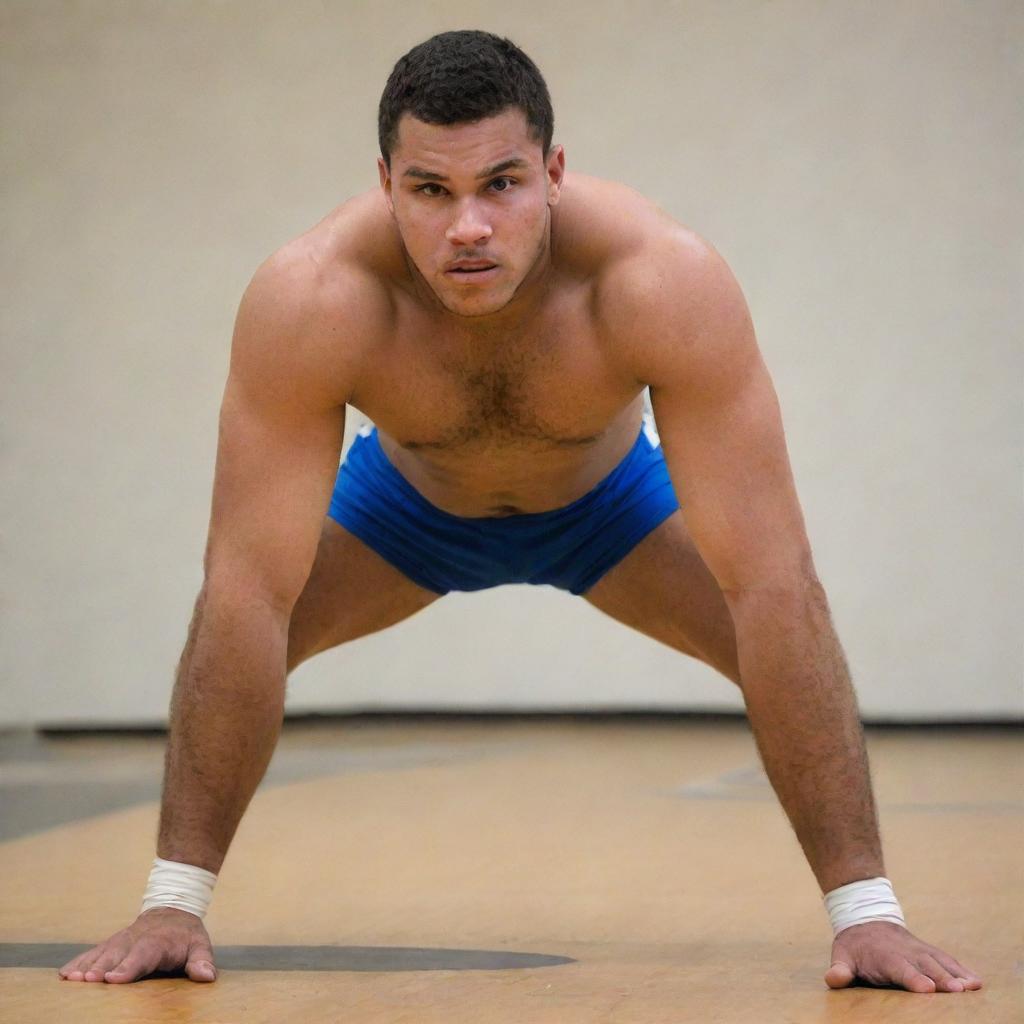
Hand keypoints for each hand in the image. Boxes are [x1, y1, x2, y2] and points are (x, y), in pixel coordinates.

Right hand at [58, 907, 215, 983]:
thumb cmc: (185, 935)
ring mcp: (120, 941)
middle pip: (117, 955)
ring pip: (101, 953)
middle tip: (86, 981)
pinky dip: (78, 961)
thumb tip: (207, 975)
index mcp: (158, 942)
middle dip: (101, 968)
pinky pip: (92, 952)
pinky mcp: (110, 944)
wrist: (172, 909)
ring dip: (85, 965)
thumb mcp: (199, 944)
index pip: (143, 955)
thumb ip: (202, 960)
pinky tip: (63, 974)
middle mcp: (135, 940)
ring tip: (70, 978)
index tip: (114, 978)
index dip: (129, 966)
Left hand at [825, 920, 981, 992]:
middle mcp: (905, 952)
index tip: (926, 988)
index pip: (899, 969)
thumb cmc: (854, 946)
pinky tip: (976, 982)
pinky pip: (946, 959)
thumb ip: (839, 969)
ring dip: (956, 973)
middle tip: (957, 990)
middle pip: (925, 966)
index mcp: (884, 957)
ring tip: (972, 986)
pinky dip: (961, 969)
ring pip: (939, 962)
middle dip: (941, 978)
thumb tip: (833, 979)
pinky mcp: (929, 952)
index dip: (912, 978)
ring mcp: (919, 951)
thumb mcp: (842, 955)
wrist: (866, 918)